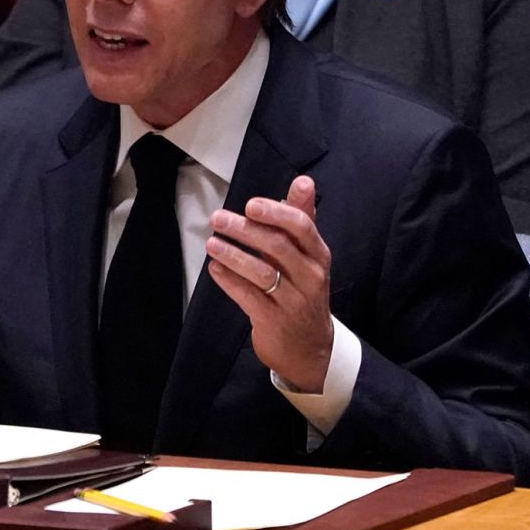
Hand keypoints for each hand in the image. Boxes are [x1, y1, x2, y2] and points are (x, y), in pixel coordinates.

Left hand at [205, 175, 332, 393]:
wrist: (310, 348)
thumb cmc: (303, 291)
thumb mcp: (308, 256)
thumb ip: (302, 218)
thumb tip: (303, 181)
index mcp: (318, 255)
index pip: (302, 228)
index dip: (276, 214)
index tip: (250, 204)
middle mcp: (310, 276)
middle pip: (278, 247)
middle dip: (245, 231)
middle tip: (217, 218)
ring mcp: (293, 301)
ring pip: (263, 273)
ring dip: (233, 255)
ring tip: (211, 243)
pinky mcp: (274, 321)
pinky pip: (249, 297)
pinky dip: (230, 281)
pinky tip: (214, 269)